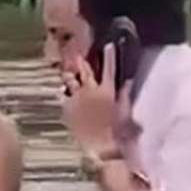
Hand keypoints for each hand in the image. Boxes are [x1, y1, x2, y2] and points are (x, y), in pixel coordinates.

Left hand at [62, 43, 132, 158]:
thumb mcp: (124, 110)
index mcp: (107, 90)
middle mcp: (91, 90)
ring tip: (67, 71)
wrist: (100, 145)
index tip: (109, 45)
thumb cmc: (116, 130)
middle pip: (86, 71)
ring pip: (71, 81)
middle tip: (78, 54)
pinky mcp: (68, 108)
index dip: (109, 55)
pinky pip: (63, 96)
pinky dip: (63, 93)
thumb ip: (125, 94)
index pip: (110, 68)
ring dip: (69, 75)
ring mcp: (78, 98)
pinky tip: (61, 91)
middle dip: (82, 61)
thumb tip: (128, 81)